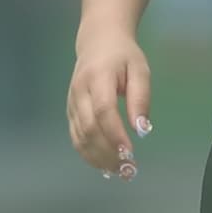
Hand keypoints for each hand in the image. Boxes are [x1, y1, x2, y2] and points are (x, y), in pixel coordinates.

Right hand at [66, 28, 151, 177]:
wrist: (97, 41)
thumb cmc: (123, 55)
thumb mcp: (140, 70)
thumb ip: (141, 98)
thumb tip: (141, 130)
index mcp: (98, 77)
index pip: (103, 111)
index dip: (115, 134)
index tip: (130, 153)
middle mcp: (79, 91)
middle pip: (90, 128)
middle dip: (108, 152)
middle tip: (128, 168)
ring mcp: (71, 102)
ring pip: (80, 136)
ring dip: (99, 157)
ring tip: (119, 171)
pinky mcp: (70, 111)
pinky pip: (76, 137)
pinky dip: (88, 154)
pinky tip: (104, 164)